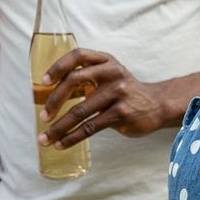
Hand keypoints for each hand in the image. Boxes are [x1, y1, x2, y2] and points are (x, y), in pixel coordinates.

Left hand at [39, 48, 169, 146]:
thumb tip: (49, 95)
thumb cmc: (125, 92)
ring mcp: (117, 93)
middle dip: (53, 101)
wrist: (157, 104)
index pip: (78, 55)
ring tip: (45, 138)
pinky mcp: (121, 113)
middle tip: (42, 117)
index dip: (58, 66)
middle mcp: (111, 73)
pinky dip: (73, 137)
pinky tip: (62, 144)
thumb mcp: (109, 76)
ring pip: (80, 110)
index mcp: (105, 61)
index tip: (43, 82)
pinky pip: (91, 127)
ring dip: (59, 127)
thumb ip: (86, 78)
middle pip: (74, 81)